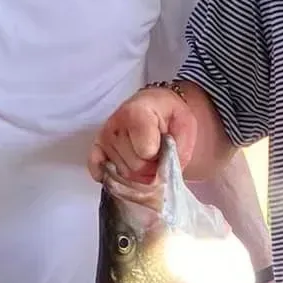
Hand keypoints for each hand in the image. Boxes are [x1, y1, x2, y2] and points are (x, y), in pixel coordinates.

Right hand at [88, 88, 197, 209]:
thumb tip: (163, 174)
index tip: (164, 146)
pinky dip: (114, 176)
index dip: (160, 156)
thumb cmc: (170, 117)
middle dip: (150, 168)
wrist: (155, 107)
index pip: (146, 152)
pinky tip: (125, 167)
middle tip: (156, 154)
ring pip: (123, 175)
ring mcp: (103, 138)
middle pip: (135, 167)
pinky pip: (100, 172)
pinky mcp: (96, 149)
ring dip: (138, 173)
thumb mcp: (185, 126)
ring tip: (144, 156)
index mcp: (136, 112)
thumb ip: (178, 150)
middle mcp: (114, 125)